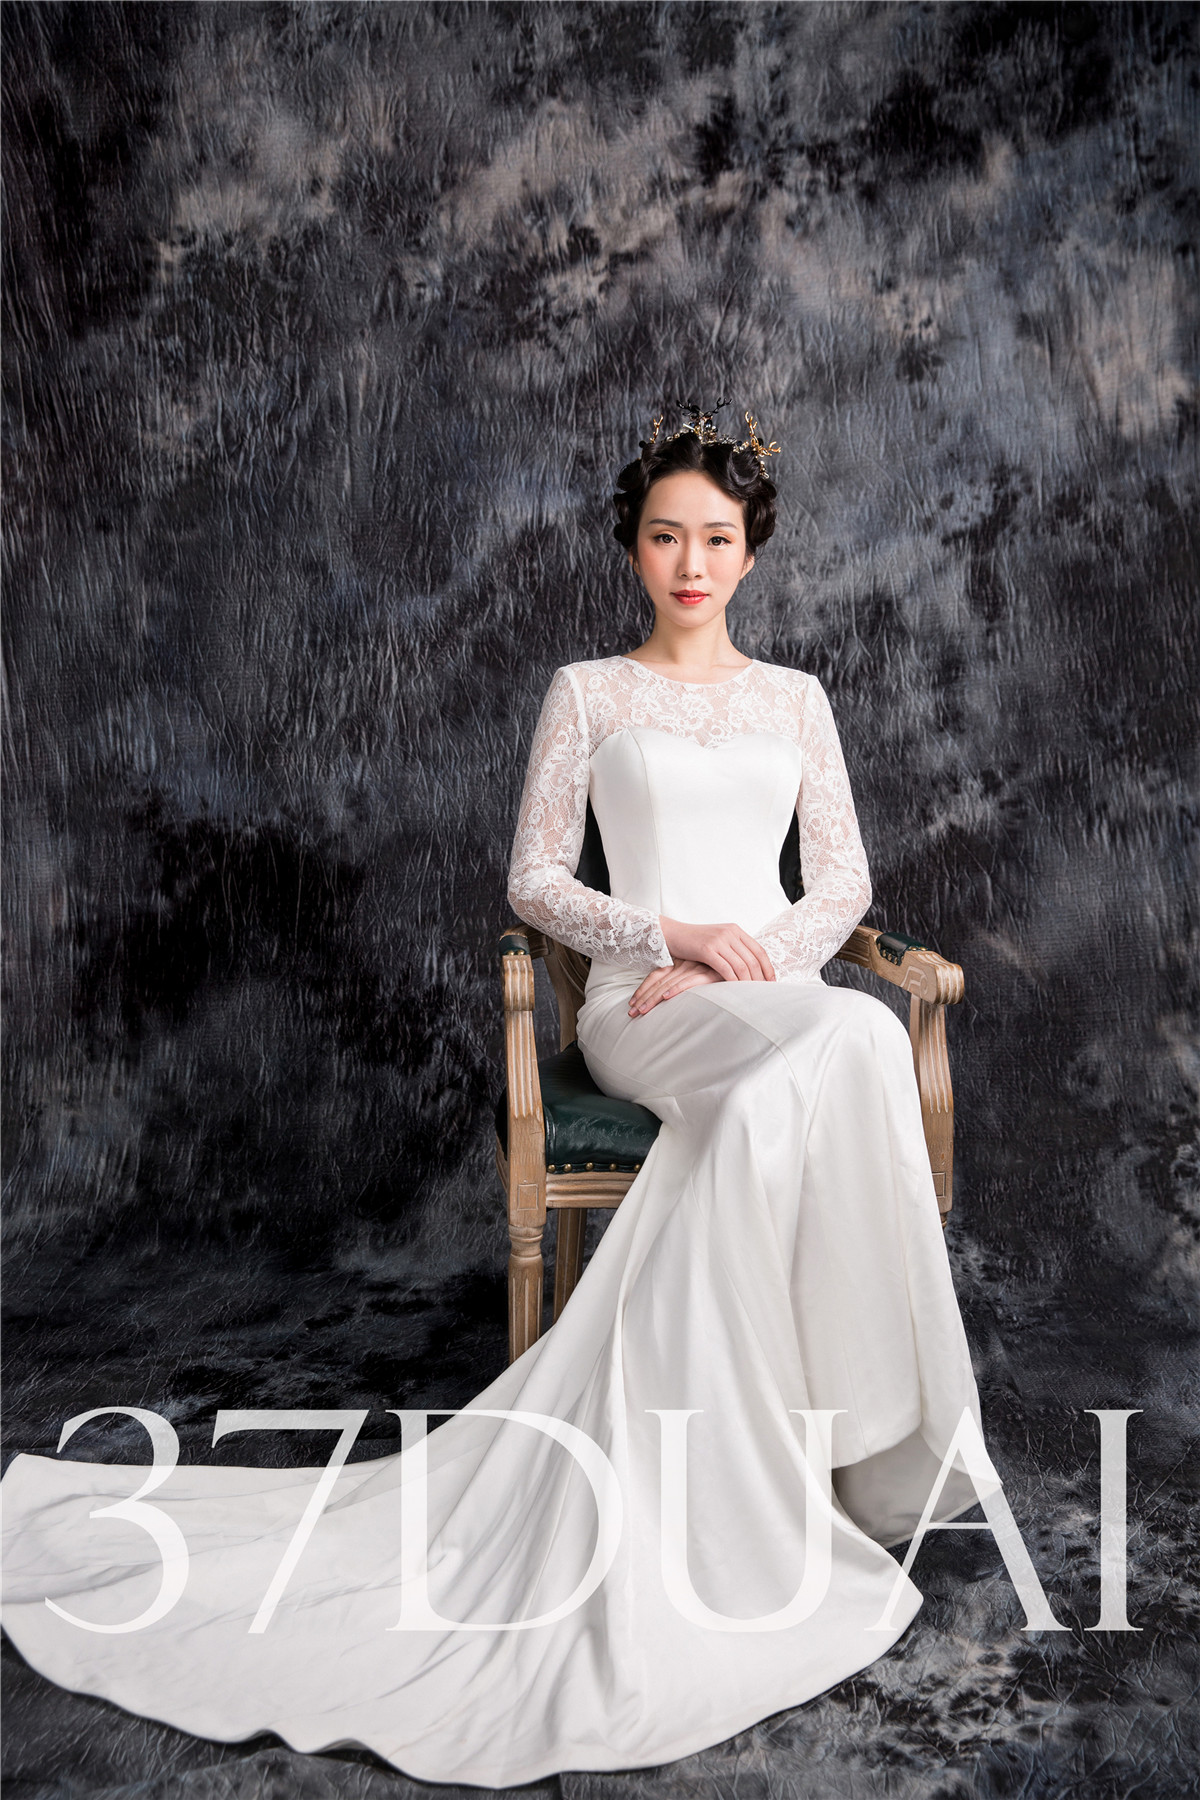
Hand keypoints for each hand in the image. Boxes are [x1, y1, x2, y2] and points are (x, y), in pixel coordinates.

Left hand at [628, 958, 721, 1016]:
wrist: (741, 963)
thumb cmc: (719, 972)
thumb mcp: (697, 974)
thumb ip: (683, 981)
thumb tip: (665, 997)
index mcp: (679, 963)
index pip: (655, 976)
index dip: (642, 989)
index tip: (632, 1004)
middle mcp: (684, 964)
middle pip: (658, 982)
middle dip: (643, 998)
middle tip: (631, 1013)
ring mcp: (695, 968)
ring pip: (668, 984)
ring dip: (653, 998)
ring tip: (641, 1011)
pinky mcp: (707, 974)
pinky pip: (688, 982)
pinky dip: (676, 990)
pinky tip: (666, 998)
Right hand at [658, 917, 776, 984]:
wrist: (672, 934)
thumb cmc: (695, 941)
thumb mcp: (718, 940)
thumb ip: (733, 949)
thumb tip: (750, 967)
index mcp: (735, 930)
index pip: (759, 950)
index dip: (768, 967)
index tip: (772, 981)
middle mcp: (730, 933)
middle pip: (753, 959)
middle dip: (760, 978)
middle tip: (763, 992)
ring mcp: (718, 940)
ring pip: (742, 965)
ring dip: (748, 982)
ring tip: (751, 994)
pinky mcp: (707, 949)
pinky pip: (726, 968)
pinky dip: (733, 980)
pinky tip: (735, 990)